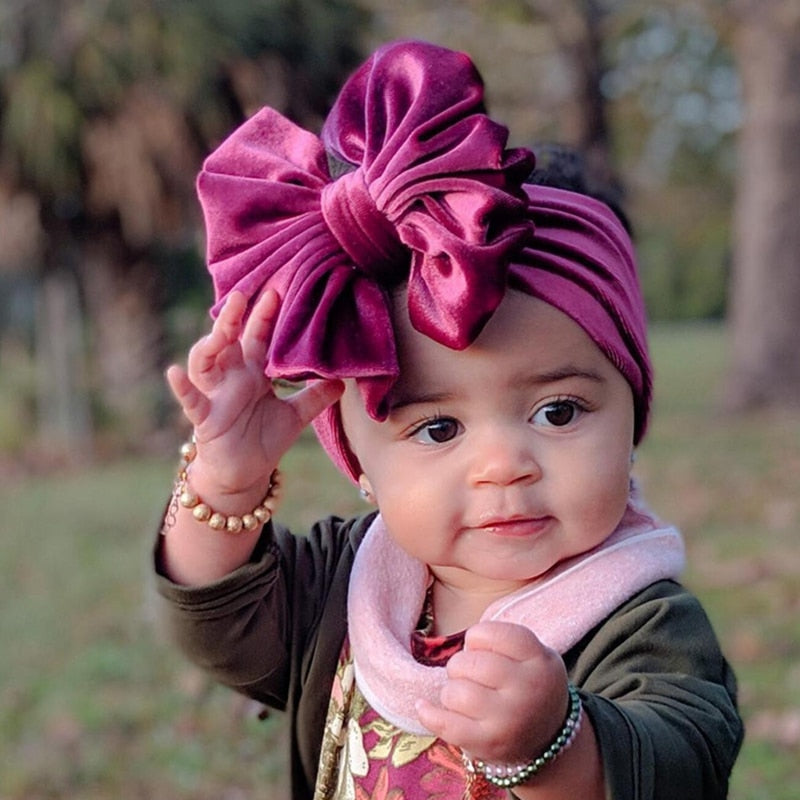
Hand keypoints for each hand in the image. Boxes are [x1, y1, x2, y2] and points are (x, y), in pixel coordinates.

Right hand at [166, 289, 343, 493]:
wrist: (244, 475)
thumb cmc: (263, 440)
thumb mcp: (296, 416)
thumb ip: (316, 397)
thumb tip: (344, 380)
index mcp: (251, 373)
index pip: (256, 337)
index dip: (264, 316)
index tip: (275, 292)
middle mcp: (230, 378)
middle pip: (228, 340)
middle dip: (232, 318)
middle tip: (241, 295)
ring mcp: (215, 396)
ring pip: (204, 363)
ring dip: (208, 345)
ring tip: (219, 331)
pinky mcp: (204, 418)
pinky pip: (190, 400)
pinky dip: (182, 387)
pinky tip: (174, 372)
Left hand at [416, 621, 568, 764]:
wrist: (547, 738)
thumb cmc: (528, 685)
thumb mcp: (533, 655)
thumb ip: (502, 641)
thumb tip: (462, 645)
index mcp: (539, 660)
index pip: (491, 634)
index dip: (477, 637)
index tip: (482, 647)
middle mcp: (528, 690)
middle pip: (470, 662)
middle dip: (460, 664)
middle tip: (471, 674)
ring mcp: (508, 720)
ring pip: (455, 692)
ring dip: (451, 690)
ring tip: (464, 695)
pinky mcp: (488, 744)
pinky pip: (446, 724)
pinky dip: (428, 713)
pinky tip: (423, 706)